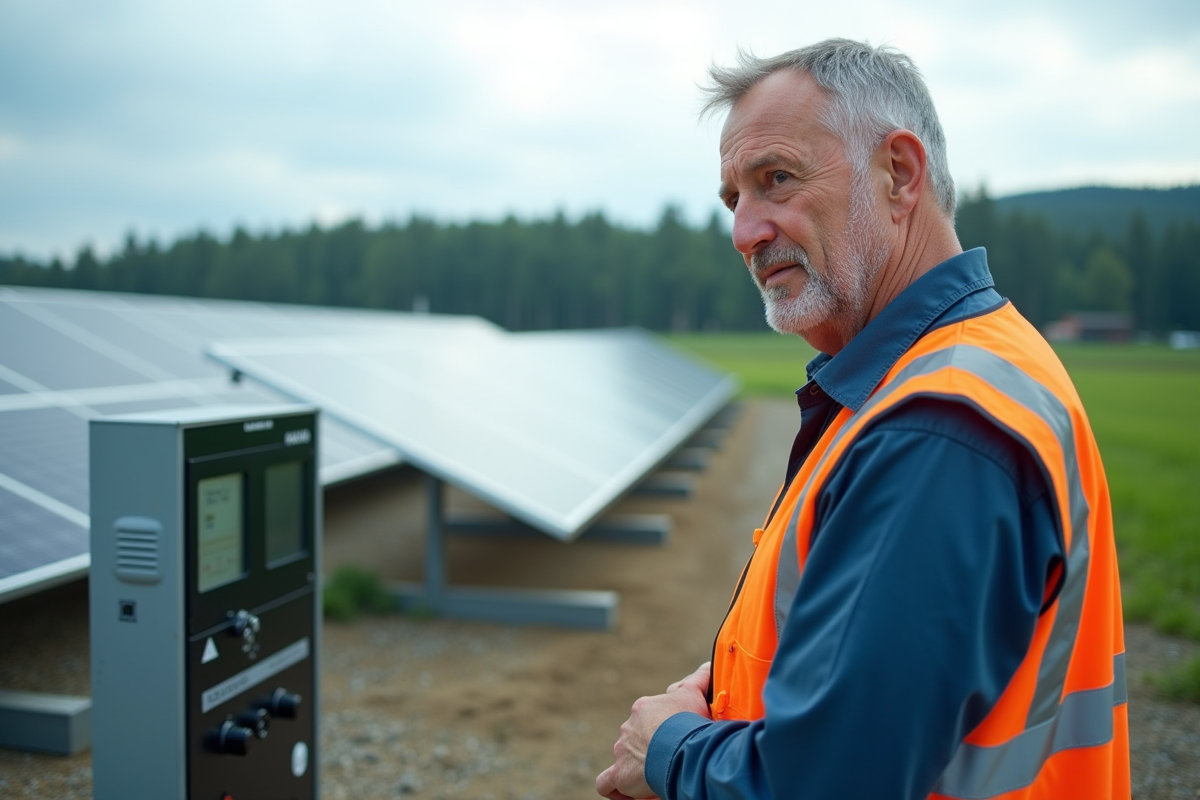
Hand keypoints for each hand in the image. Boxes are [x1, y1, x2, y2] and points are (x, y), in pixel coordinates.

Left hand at [596, 662, 712, 799]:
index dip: (660, 733)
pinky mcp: (620, 773)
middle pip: (637, 740)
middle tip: (670, 761)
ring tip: (658, 777)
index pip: (648, 720)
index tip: (675, 741)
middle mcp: (628, 727)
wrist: (681, 746)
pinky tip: (630, 792)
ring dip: (639, 768)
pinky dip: (615, 787)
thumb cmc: (690, 721)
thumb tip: (707, 666)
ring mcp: (622, 750)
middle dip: (650, 751)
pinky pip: (607, 782)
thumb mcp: (695, 695)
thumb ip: (698, 680)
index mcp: (644, 709)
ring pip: (626, 759)